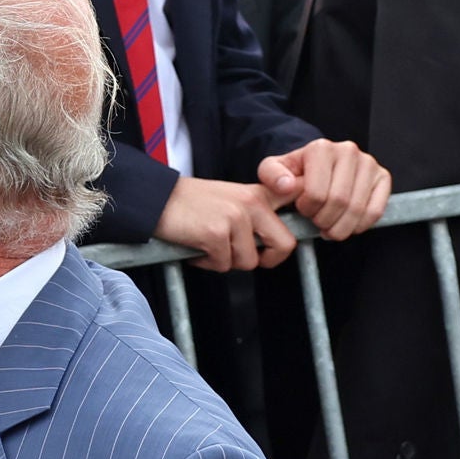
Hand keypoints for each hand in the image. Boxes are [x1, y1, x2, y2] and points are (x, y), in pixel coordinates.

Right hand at [156, 174, 295, 272]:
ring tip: (209, 246)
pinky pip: (223, 265)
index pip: (295, 201)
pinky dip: (207, 263)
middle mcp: (252, 204)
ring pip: (248, 261)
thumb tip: (272, 245)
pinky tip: (196, 248)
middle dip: (266, 259)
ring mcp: (235, 219)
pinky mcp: (216, 234)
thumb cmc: (192, 204)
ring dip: (227, 261)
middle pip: (284, 246)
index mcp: (258, 194)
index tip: (292, 232)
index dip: (302, 220)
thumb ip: (255, 214)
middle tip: (246, 257)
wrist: (157, 199)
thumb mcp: (231, 198)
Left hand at [259, 138, 389, 239]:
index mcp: (321, 148)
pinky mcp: (383, 177)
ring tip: (329, 226)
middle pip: (339, 202)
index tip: (303, 209)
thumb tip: (286, 185)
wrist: (317, 165)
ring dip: (340, 227)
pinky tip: (347, 225)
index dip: (308, 210)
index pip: (316, 193)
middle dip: (324, 220)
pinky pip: (375, 211)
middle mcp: (348, 151)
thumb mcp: (273, 171)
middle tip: (316, 221)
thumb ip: (271, 176)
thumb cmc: (295, 172)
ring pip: (358, 209)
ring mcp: (369, 163)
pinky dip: (360, 226)